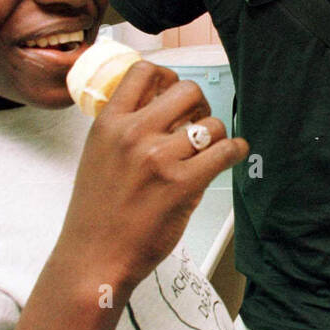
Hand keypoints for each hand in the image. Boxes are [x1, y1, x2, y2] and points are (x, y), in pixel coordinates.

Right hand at [57, 61, 248, 292]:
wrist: (94, 258)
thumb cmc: (97, 213)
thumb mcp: (98, 155)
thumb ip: (125, 129)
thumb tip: (166, 109)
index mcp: (109, 123)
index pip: (144, 71)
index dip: (168, 76)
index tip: (175, 91)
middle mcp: (134, 134)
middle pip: (186, 90)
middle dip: (199, 104)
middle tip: (199, 121)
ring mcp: (160, 158)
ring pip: (212, 123)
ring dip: (218, 135)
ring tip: (211, 150)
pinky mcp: (183, 184)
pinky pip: (226, 151)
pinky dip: (236, 150)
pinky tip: (232, 155)